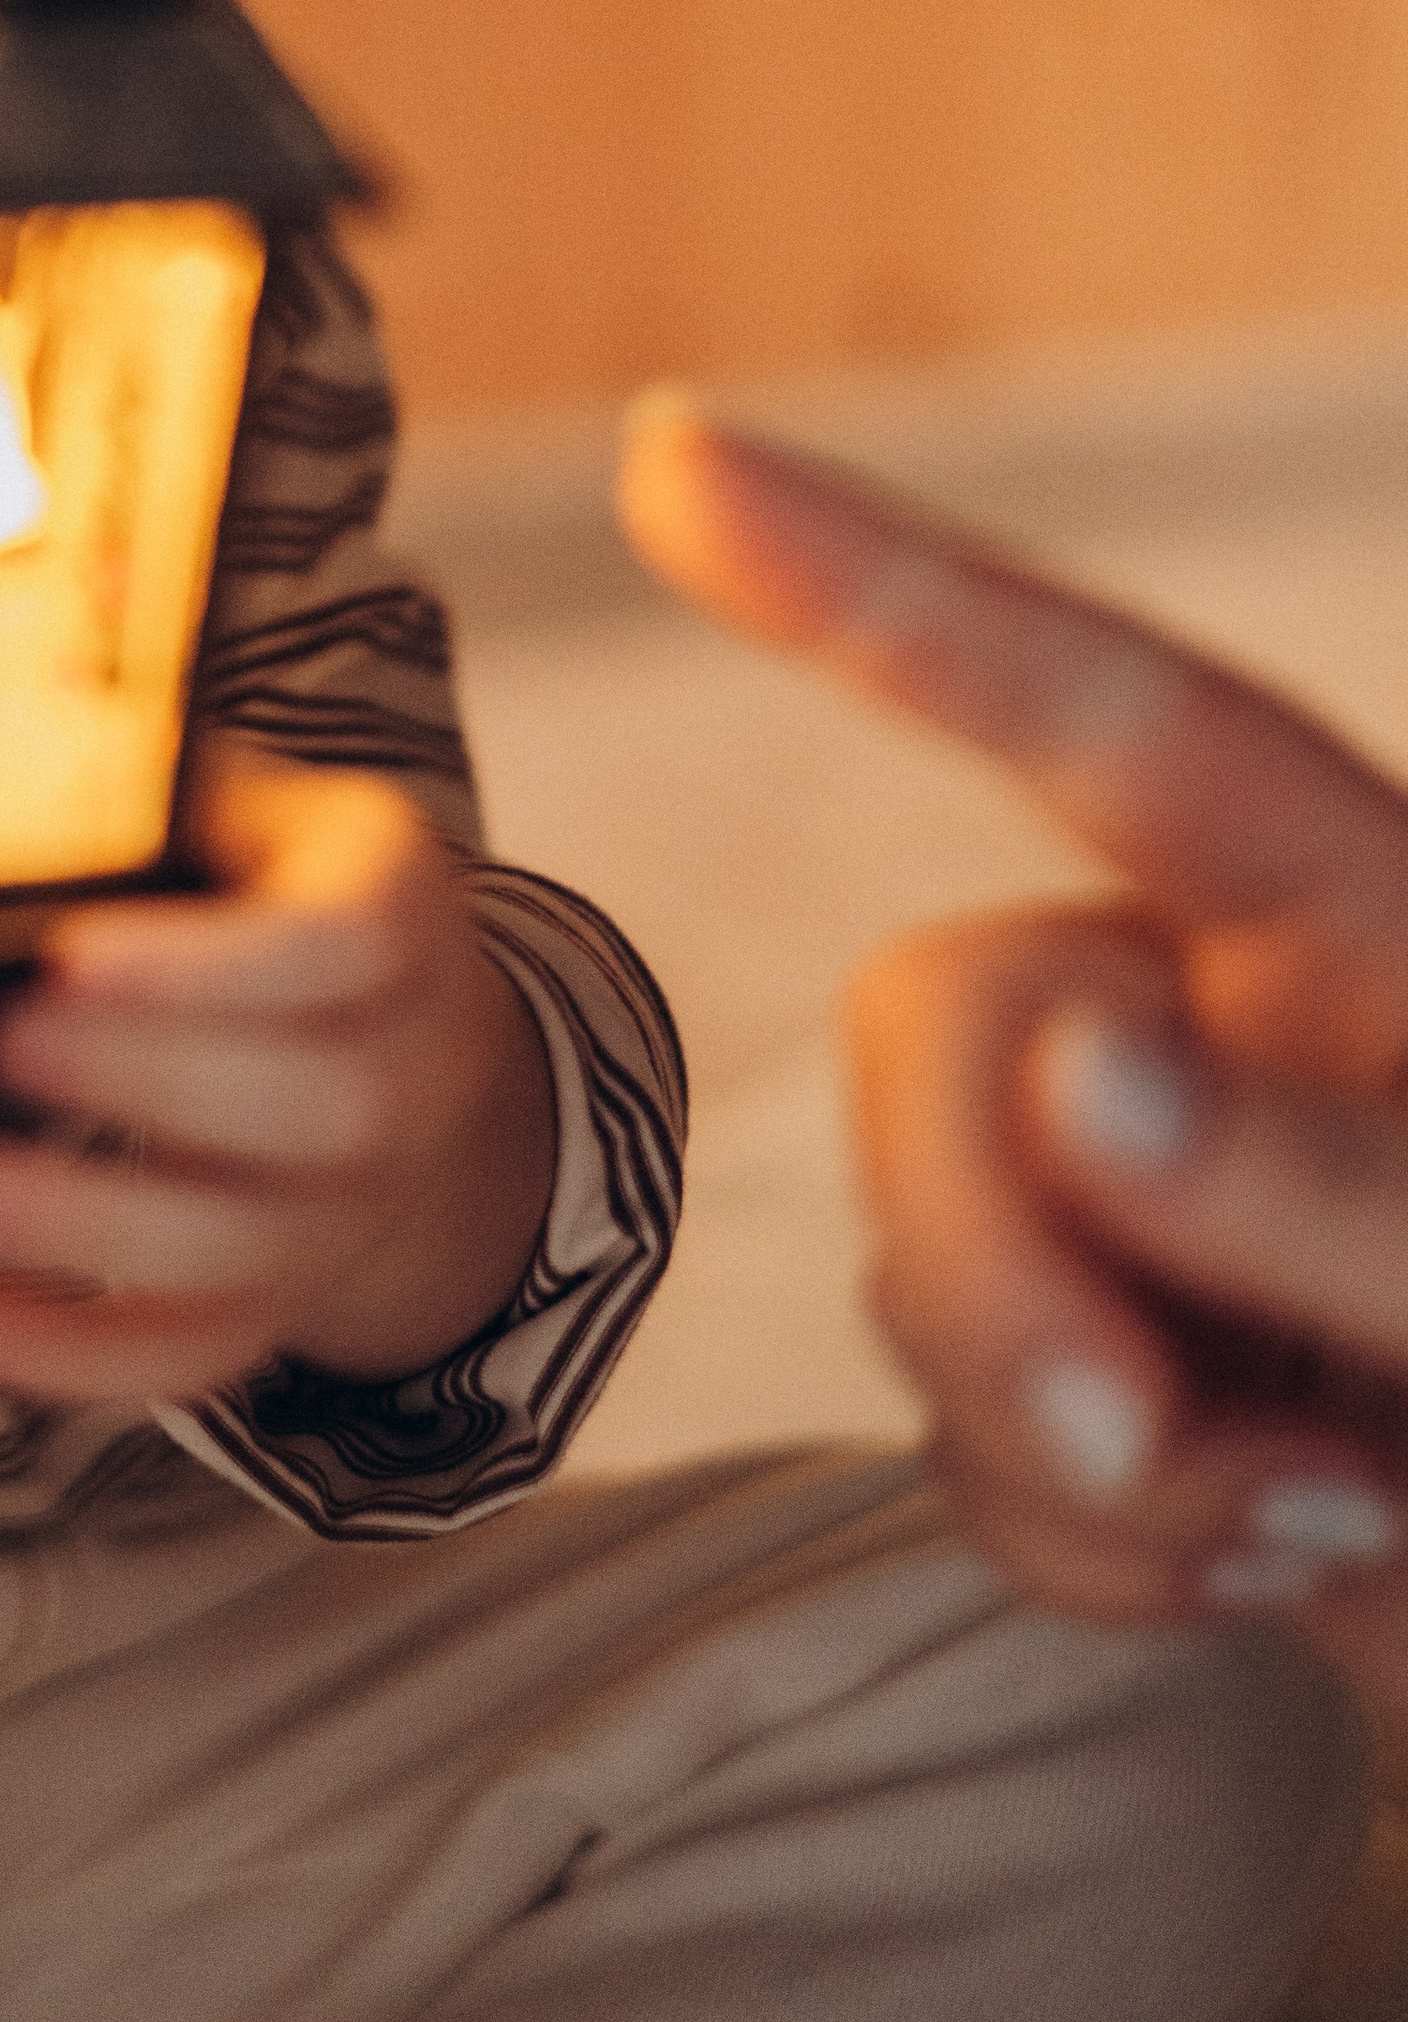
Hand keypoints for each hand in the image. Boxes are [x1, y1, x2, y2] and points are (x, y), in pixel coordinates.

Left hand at [0, 745, 553, 1398]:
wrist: (382, 1025)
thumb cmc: (247, 879)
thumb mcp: (226, 796)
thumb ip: (128, 787)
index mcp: (397, 899)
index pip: (340, 941)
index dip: (211, 963)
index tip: (70, 952)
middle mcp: (415, 1060)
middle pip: (325, 1105)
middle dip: (151, 1082)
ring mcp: (362, 1197)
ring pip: (260, 1245)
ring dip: (96, 1228)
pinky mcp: (292, 1296)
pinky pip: (207, 1354)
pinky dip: (84, 1359)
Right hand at [617, 391, 1407, 1700]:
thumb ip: (1320, 1181)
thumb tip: (1074, 1073)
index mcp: (1345, 913)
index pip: (1096, 713)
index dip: (871, 578)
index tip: (680, 453)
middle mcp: (1208, 1017)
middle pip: (934, 1032)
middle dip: (995, 1257)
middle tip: (1159, 1441)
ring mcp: (1139, 1200)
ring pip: (922, 1263)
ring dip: (1094, 1459)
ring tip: (1327, 1525)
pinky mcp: (1102, 1368)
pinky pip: (970, 1449)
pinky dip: (1105, 1557)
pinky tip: (1280, 1568)